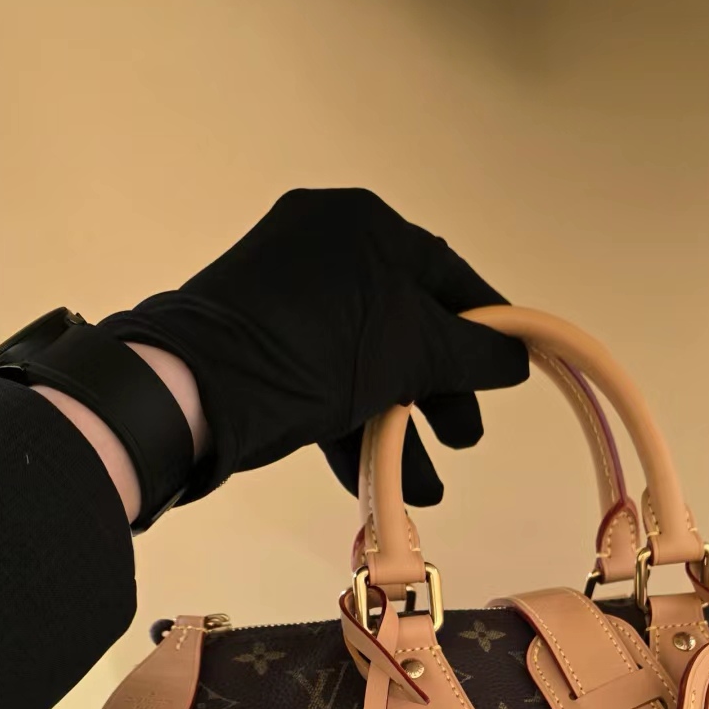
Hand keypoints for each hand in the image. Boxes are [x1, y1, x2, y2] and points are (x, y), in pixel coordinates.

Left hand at [97, 188, 527, 505]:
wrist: (193, 390)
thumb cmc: (313, 351)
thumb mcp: (410, 351)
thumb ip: (473, 354)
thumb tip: (515, 358)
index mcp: (363, 226)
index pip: (446, 274)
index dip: (486, 326)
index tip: (512, 366)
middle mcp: (323, 248)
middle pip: (406, 322)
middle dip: (441, 391)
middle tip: (465, 437)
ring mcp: (286, 294)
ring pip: (366, 359)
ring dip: (401, 424)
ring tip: (428, 482)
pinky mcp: (260, 341)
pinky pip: (326, 377)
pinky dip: (354, 423)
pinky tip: (379, 478)